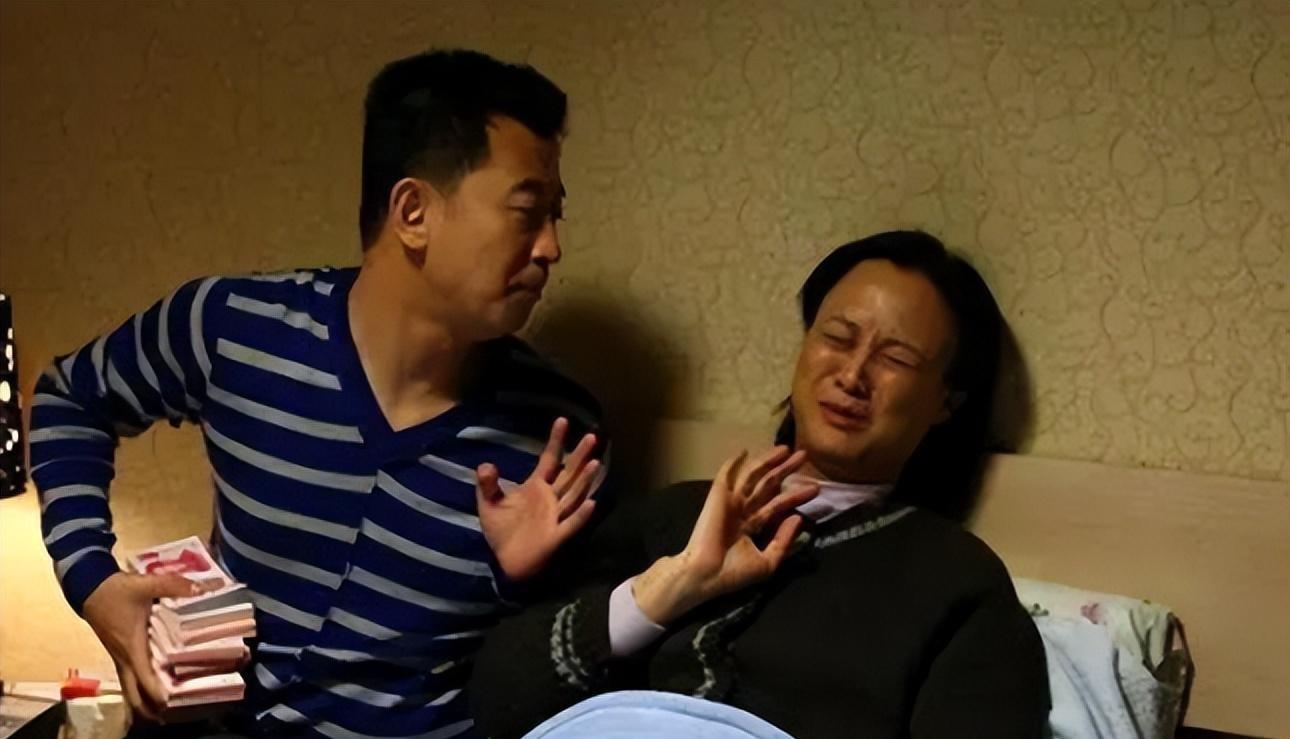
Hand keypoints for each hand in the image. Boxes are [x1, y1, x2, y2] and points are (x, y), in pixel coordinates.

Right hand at [82, 571, 203, 721]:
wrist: (89, 587)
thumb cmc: (116, 591)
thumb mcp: (146, 585)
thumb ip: (175, 586)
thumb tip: (204, 588)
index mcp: (132, 649)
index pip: (145, 681)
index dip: (161, 695)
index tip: (180, 702)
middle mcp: (125, 659)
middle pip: (135, 697)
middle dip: (152, 710)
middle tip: (177, 713)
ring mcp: (121, 658)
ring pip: (133, 690)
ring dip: (148, 701)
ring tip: (173, 705)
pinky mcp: (122, 653)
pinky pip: (133, 679)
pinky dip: (145, 687)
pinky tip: (163, 684)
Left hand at [476, 417, 600, 581]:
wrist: (505, 561)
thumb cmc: (501, 531)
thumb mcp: (489, 504)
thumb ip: (488, 484)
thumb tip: (485, 464)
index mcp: (536, 487)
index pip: (549, 459)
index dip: (555, 440)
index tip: (562, 420)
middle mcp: (550, 498)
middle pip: (568, 473)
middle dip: (579, 455)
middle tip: (592, 436)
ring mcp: (556, 516)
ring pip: (573, 494)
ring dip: (585, 480)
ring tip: (595, 462)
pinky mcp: (556, 536)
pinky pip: (571, 524)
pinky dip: (581, 515)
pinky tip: (592, 503)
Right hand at [633, 446, 816, 624]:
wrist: (707, 574)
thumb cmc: (734, 573)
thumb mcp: (768, 561)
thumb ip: (783, 539)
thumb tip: (799, 518)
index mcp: (753, 525)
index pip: (778, 505)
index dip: (796, 495)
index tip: (815, 488)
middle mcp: (743, 509)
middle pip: (768, 484)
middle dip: (786, 470)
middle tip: (803, 456)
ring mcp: (730, 501)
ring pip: (752, 475)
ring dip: (768, 461)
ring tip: (787, 449)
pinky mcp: (718, 496)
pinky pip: (726, 475)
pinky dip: (734, 463)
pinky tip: (744, 451)